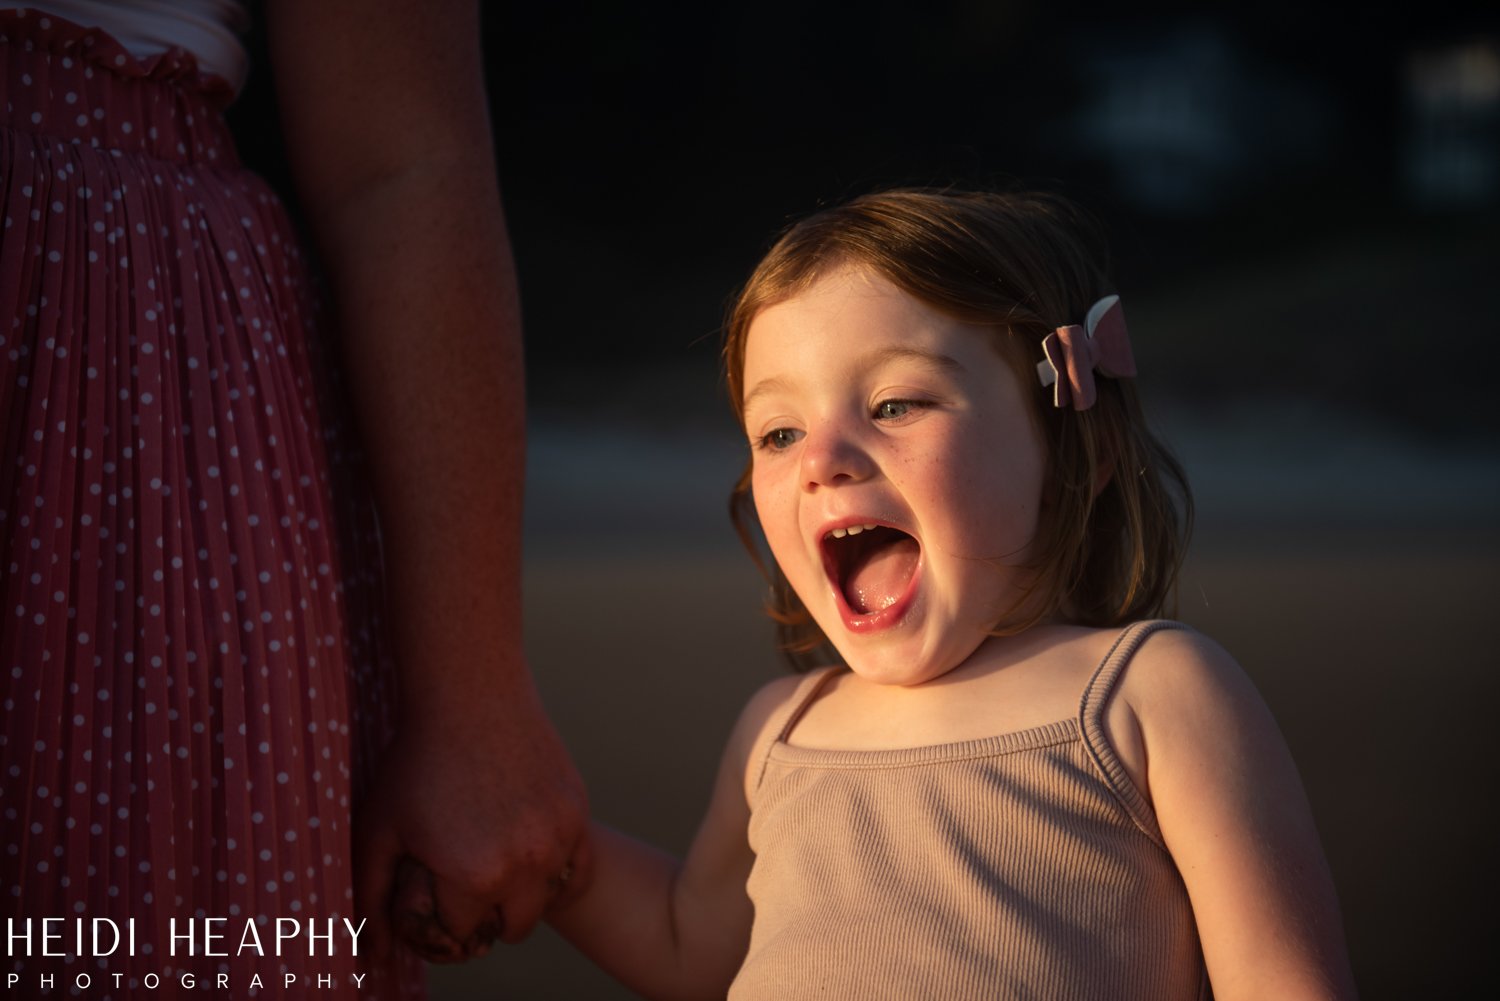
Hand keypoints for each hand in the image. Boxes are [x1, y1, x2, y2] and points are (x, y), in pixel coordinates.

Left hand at [354, 680, 590, 960]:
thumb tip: (375, 956)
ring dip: (526, 892)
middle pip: (513, 926)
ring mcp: (559, 836)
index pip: (466, 933)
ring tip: (499, 861)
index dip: (447, 914)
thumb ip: (372, 898)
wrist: (470, 695)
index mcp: (474, 877)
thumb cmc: (417, 761)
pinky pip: (577, 866)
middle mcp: (526, 864)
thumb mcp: (379, 830)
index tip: (439, 887)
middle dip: (489, 913)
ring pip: (548, 899)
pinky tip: (532, 850)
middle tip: (470, 881)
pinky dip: (558, 868)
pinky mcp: (578, 811)